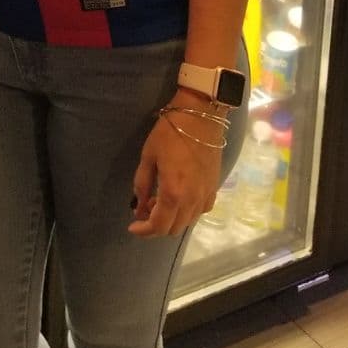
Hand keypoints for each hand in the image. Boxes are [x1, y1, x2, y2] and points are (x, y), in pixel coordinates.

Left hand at [128, 106, 225, 238]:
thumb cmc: (169, 133)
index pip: (158, 225)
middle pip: (173, 229)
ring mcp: (205, 196)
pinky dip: (187, 212)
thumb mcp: (148, 156)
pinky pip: (201, 211)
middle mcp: (192, 201)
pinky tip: (180, 197)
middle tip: (146, 207)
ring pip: (188, 222)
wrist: (200, 117)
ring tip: (160, 200)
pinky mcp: (214, 189)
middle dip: (156, 225)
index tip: (132, 226)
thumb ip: (142, 185)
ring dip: (172, 218)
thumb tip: (138, 208)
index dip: (144, 231)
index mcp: (173, 193)